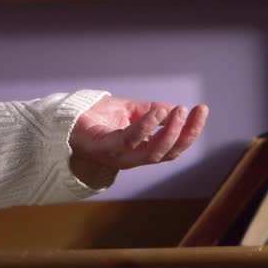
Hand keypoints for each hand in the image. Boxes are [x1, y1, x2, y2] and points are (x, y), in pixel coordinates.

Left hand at [69, 95, 208, 186]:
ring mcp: (119, 156)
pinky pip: (131, 140)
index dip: (190, 131)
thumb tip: (174, 110)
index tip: (202, 111)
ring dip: (170, 132)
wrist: (64, 119)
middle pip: (168, 153)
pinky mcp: (106, 149)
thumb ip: (153, 112)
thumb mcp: (131, 110)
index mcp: (141, 151)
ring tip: (179, 111)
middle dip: (186, 133)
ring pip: (153, 152)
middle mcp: (133, 158)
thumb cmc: (96, 118)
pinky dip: (147, 126)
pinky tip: (158, 112)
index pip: (173, 146)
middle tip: (196, 111)